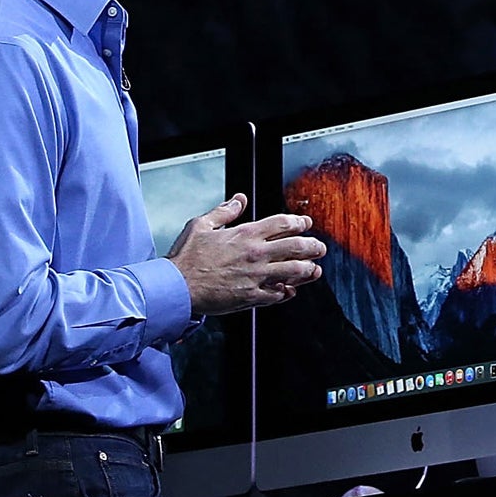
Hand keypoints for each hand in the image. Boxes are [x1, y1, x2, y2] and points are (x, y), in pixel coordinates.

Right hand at [167, 193, 327, 314]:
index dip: (299, 222)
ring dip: (308, 270)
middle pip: (296, 246)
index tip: (306, 224)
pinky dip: (286, 292)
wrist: (176, 287)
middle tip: (319, 248)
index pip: (283, 224)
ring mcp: (255, 276)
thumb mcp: (202, 225)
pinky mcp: (250, 297)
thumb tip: (239, 199)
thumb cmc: (186, 258)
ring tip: (314, 270)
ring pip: (293, 271)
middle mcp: (255, 254)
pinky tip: (290, 290)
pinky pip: (276, 295)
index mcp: (245, 234)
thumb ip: (224, 211)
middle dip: (313, 246)